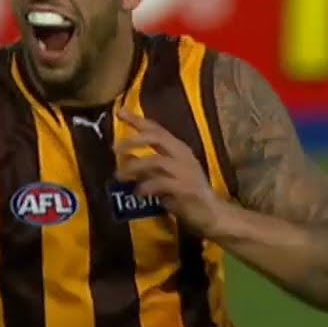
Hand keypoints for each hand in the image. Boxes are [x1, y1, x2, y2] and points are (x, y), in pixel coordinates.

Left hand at [114, 109, 222, 232]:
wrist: (212, 214)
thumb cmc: (187, 195)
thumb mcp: (165, 177)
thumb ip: (148, 167)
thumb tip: (127, 157)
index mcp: (179, 149)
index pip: (157, 129)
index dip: (138, 120)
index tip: (120, 111)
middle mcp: (183, 156)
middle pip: (157, 137)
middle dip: (134, 140)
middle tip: (115, 148)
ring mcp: (185, 171)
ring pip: (155, 160)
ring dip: (135, 167)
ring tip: (119, 176)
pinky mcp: (185, 188)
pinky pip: (161, 183)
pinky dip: (146, 186)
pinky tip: (138, 193)